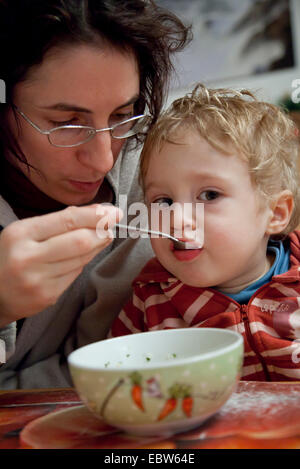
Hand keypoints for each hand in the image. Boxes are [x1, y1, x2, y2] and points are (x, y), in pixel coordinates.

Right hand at [0, 204, 121, 326]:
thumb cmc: (11, 256)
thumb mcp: (25, 231)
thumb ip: (59, 221)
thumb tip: (97, 212)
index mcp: (21, 234)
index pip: (67, 221)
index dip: (95, 216)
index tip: (113, 212)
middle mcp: (28, 258)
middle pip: (80, 242)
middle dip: (102, 232)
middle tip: (112, 227)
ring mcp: (38, 280)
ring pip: (82, 259)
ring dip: (96, 247)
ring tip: (99, 239)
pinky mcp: (47, 296)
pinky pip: (75, 274)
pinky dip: (82, 263)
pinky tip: (79, 257)